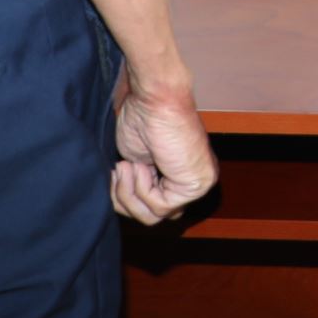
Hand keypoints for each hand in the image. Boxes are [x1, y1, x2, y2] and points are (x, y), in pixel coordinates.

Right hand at [108, 71, 217, 224]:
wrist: (154, 99)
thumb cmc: (142, 121)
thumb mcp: (135, 164)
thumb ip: (139, 188)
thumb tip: (129, 210)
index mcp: (181, 177)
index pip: (152, 210)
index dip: (126, 197)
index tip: (119, 171)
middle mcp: (194, 183)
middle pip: (152, 218)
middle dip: (126, 198)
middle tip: (121, 169)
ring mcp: (198, 185)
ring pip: (154, 217)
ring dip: (130, 193)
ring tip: (128, 166)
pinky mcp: (196, 185)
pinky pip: (160, 207)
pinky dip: (141, 188)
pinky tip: (141, 165)